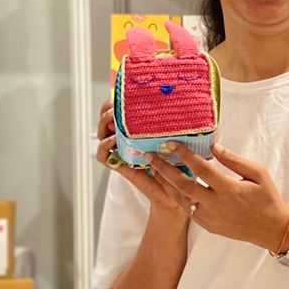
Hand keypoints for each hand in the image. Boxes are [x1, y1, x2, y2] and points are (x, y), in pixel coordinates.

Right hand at [95, 101, 188, 218]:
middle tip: (117, 110)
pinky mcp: (119, 166)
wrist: (177, 194)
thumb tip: (188, 103)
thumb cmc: (180, 167)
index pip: (122, 110)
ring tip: (114, 123)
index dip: (117, 101)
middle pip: (107, 118)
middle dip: (108, 110)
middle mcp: (128, 139)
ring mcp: (121, 152)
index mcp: (139, 130)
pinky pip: (102, 155)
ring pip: (101, 134)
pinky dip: (104, 146)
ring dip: (104, 124)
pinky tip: (115, 142)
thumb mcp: (179, 139)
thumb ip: (177, 125)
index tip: (123, 94)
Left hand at [147, 144, 288, 252]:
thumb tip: (213, 147)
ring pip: (181, 199)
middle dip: (165, 169)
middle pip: (183, 185)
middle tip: (151, 157)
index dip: (184, 155)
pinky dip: (178, 197)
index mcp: (228, 189)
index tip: (172, 144)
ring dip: (166, 184)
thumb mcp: (258, 174)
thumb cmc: (267, 198)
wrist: (271, 229)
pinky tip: (172, 187)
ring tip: (155, 171)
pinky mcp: (208, 226)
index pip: (201, 168)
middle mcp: (215, 204)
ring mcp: (209, 218)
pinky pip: (188, 210)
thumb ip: (234, 160)